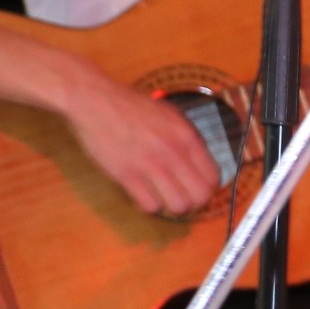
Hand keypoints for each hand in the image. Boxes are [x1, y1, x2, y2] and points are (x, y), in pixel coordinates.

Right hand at [60, 67, 224, 216]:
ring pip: (178, 206)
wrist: (97, 102)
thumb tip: (197, 160)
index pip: (213, 177)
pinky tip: (144, 194)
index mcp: (186, 135)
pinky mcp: (128, 176)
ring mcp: (150, 165)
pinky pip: (150, 206)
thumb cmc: (130, 106)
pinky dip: (149, 205)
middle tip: (184, 198)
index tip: (198, 189)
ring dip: (172, 206)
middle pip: (200, 197)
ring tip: (164, 197)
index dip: (208, 188)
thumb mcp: (169, 114)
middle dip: (194, 202)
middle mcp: (172, 152)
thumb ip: (185, 137)